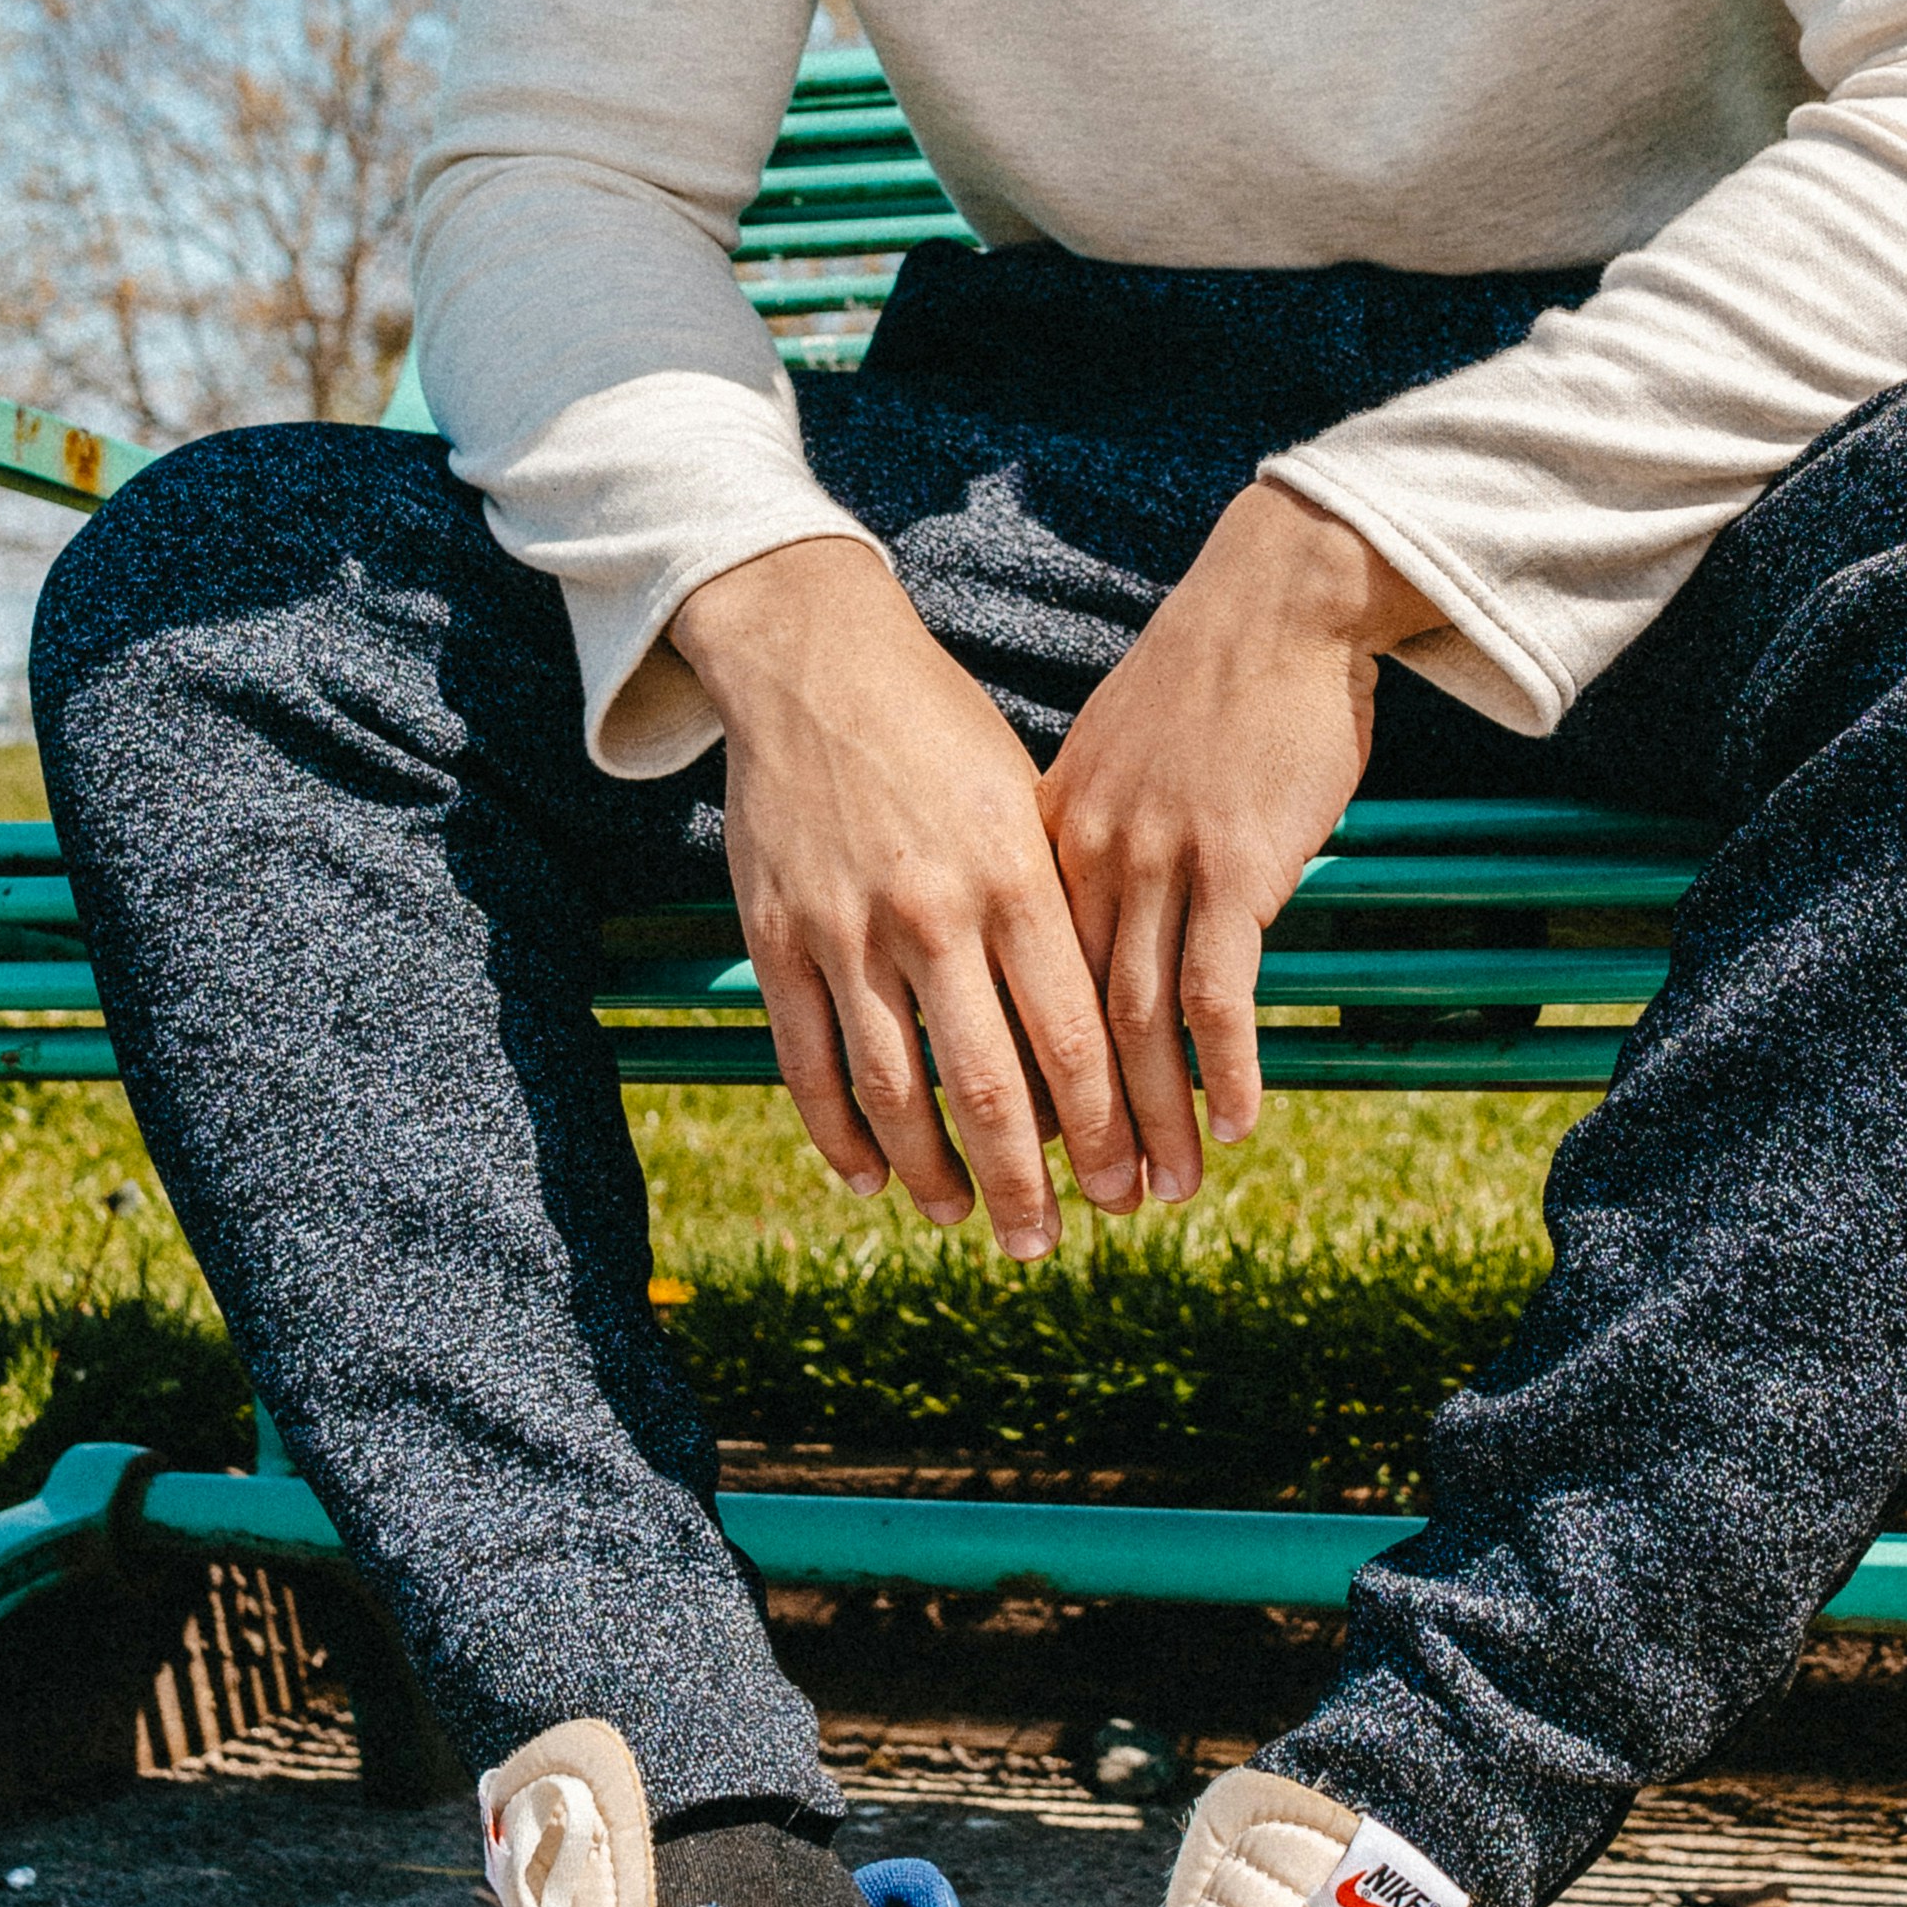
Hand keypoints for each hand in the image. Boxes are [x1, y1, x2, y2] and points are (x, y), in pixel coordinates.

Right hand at [672, 540, 1137, 1255]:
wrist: (816, 664)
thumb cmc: (945, 738)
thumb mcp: (1026, 805)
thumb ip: (1060, 910)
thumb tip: (1116, 1027)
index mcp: (1015, 876)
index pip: (1074, 1037)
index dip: (1104, 1130)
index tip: (1129, 1188)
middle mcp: (935, 910)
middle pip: (991, 1085)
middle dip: (1030, 1182)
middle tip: (1052, 1243)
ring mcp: (847, 928)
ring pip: (895, 1091)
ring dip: (935, 1175)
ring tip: (965, 1223)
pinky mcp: (776, 935)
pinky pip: (808, 1062)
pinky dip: (839, 1135)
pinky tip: (870, 1178)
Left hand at [1041, 484, 1440, 1198]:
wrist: (1272, 601)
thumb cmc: (1206, 683)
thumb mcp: (1113, 763)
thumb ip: (1089, 843)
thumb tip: (1079, 918)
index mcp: (1041, 838)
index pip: (1009, 988)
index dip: (1012, 1078)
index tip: (1018, 1151)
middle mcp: (1084, 859)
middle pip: (1060, 1025)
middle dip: (1071, 1133)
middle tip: (1081, 1210)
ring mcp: (1157, 864)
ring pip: (1135, 1026)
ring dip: (1151, 1121)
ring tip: (1160, 1193)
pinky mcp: (1235, 865)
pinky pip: (1218, 992)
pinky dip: (1226, 1066)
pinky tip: (1238, 1121)